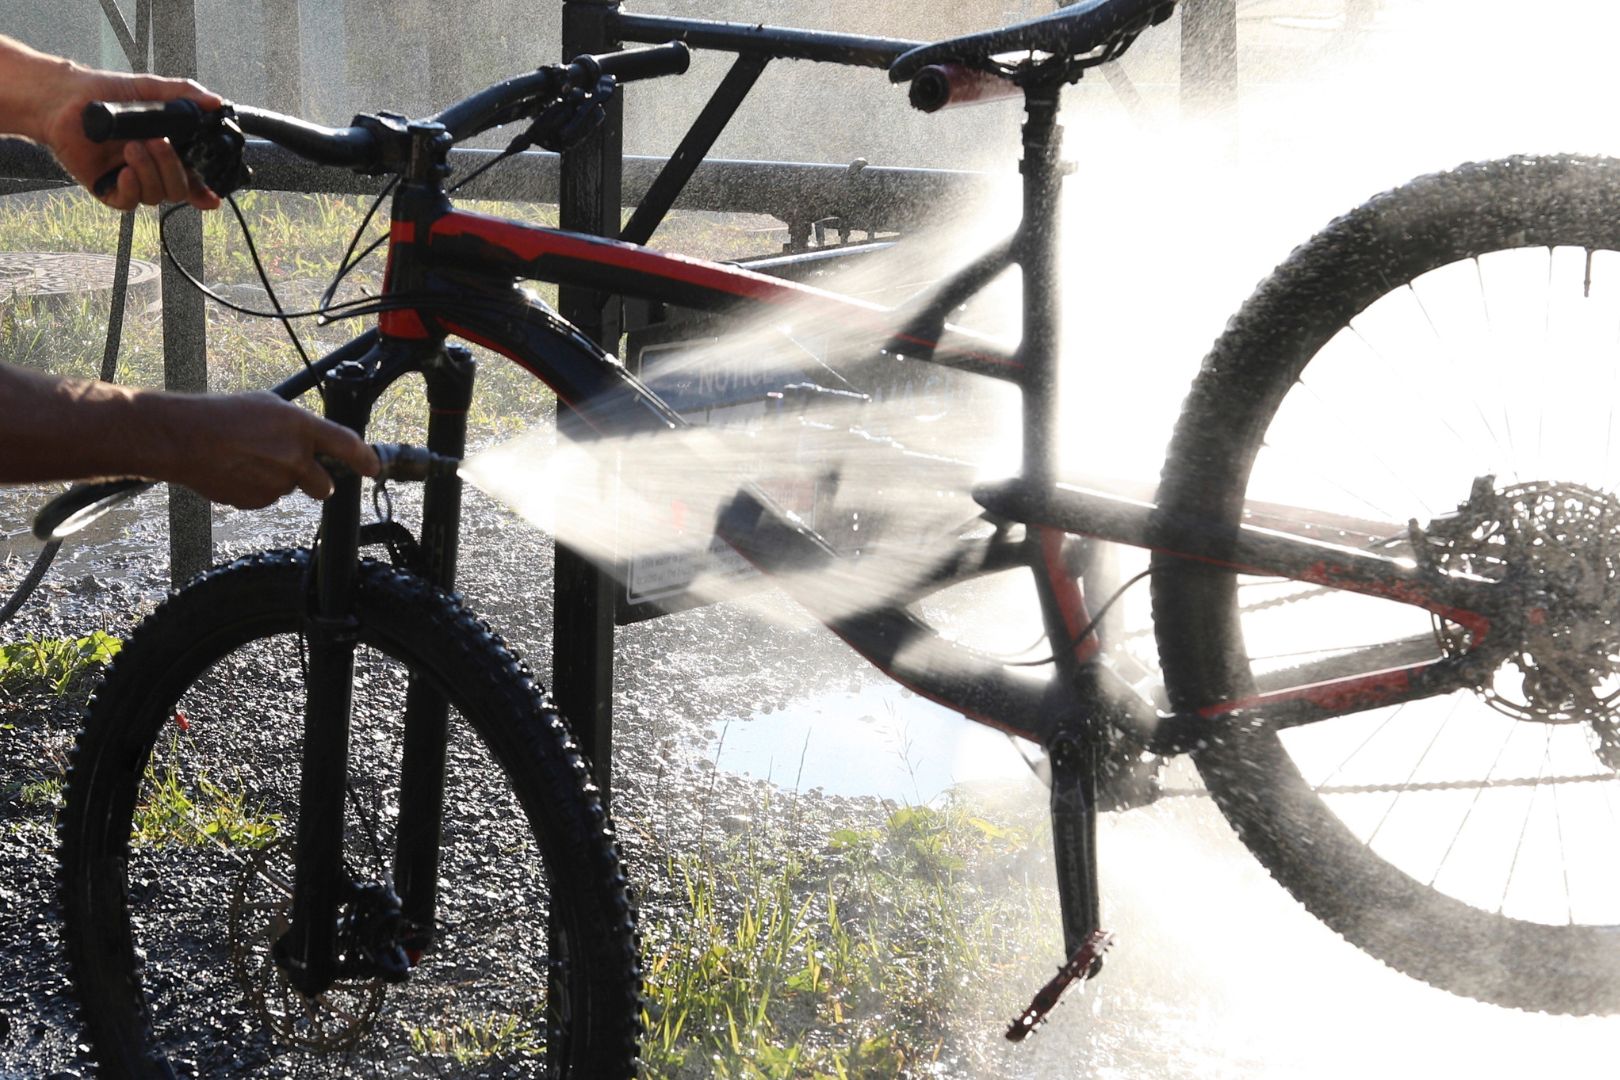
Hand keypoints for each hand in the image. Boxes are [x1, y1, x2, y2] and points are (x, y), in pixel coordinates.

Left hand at [39, 66, 223, 210]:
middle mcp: (151, 170)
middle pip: (178, 190)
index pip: (193, 180)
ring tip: (131, 146)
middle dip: (173, 170)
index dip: (205, 192)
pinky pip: (129, 202)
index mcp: (166, 152)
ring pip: (156, 195)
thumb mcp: (149, 89)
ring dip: (149, 171)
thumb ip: (183, 94)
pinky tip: (125, 170)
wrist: (65, 99)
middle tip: (156, 142)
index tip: (212, 197)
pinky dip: (132, 188)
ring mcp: (130, 181)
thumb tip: (214, 101)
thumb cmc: (103, 93)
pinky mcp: (107, 189)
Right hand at [159, 391, 380, 508]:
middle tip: (299, 470)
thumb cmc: (223, 415)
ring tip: (250, 461)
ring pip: (291, 490)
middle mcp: (296, 458)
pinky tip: (238, 471)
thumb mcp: (269, 405)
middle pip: (326, 486)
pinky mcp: (258, 501)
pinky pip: (267, 499)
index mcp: (301, 428)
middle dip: (318, 482)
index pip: (348, 446)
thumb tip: (313, 440)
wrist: (184, 439)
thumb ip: (298, 426)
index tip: (372, 468)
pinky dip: (257, 489)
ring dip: (280, 481)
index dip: (365, 460)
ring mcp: (278, 483)